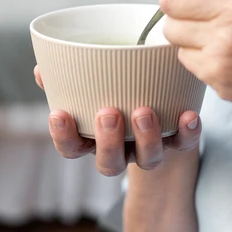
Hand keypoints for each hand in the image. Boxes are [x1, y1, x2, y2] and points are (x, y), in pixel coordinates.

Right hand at [35, 65, 200, 175]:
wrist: (157, 102)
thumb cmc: (112, 91)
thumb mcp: (86, 86)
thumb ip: (63, 78)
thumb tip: (42, 68)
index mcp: (92, 139)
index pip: (71, 148)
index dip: (64, 136)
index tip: (59, 113)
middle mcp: (120, 150)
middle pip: (110, 163)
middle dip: (108, 141)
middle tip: (108, 113)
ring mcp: (148, 149)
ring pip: (147, 159)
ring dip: (146, 138)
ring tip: (143, 111)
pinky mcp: (177, 141)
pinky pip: (184, 144)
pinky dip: (188, 133)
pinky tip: (189, 115)